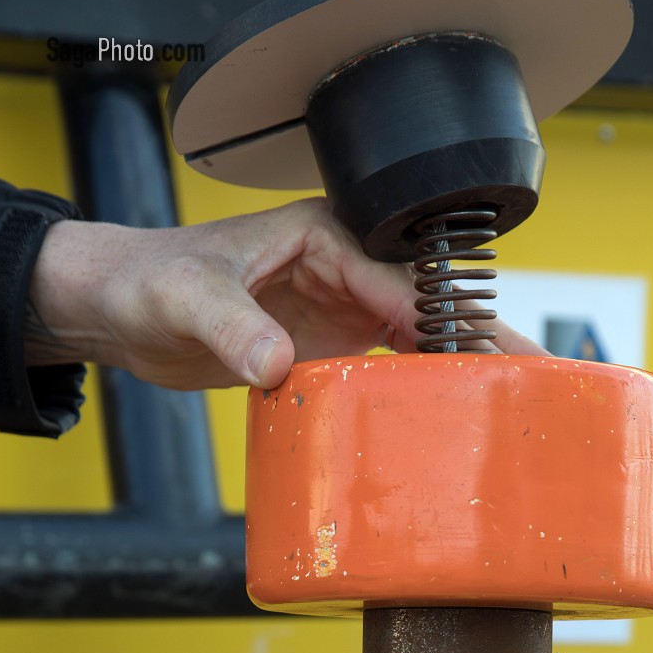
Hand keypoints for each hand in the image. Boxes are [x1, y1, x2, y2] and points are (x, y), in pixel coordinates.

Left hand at [25, 197, 547, 389]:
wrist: (120, 308)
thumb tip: (275, 364)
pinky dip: (419, 390)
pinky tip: (450, 416)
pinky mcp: (328, 346)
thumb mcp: (188, 299)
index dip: (439, 323)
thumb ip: (233, 327)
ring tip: (511, 401)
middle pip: (428, 307)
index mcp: (322, 235)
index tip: (475, 360)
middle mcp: (342, 268)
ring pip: (418, 339)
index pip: (396, 283)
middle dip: (479, 338)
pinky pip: (386, 367)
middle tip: (532, 376)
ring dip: (460, 367)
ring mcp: (340, 309)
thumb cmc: (149, 279)